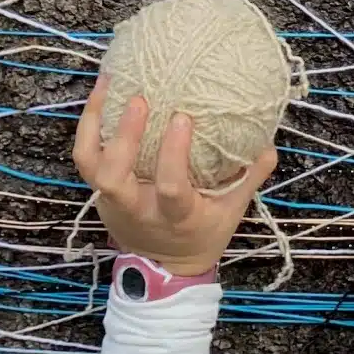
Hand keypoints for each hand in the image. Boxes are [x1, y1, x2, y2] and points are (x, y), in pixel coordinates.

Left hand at [72, 77, 275, 277]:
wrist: (166, 269)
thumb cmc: (202, 234)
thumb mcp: (231, 213)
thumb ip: (248, 179)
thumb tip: (268, 145)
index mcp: (174, 216)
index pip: (170, 186)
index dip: (173, 154)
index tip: (182, 118)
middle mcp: (137, 209)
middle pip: (113, 178)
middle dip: (123, 139)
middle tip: (139, 100)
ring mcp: (112, 201)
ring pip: (90, 166)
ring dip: (95, 124)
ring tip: (107, 85)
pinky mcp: (99, 192)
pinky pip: (86, 157)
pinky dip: (89, 125)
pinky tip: (100, 94)